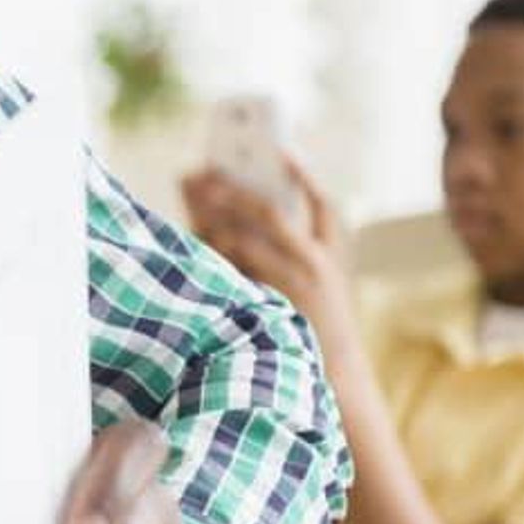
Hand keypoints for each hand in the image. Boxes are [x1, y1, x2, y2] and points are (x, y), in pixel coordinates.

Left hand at [181, 154, 353, 352]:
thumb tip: (235, 207)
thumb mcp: (317, 279)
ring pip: (244, 240)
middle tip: (204, 174)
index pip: (321, 203)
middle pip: (271, 213)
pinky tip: (191, 235)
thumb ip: (290, 246)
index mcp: (333, 252)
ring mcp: (291, 285)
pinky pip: (230, 270)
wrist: (333, 375)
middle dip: (235, 191)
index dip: (302, 174)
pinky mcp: (266, 303)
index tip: (281, 149)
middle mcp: (316, 263)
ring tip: (192, 197)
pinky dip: (209, 251)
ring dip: (214, 217)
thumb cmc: (314, 319)